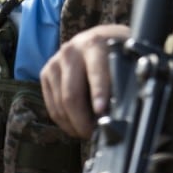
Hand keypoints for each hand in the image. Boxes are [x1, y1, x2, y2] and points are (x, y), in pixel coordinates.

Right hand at [41, 23, 129, 138]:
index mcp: (95, 44)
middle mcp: (71, 51)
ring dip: (73, 124)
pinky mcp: (46, 72)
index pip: (95, 72)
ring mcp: (56, 61)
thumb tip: (124, 111)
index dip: (98, 93)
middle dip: (83, 120)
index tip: (101, 111)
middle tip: (94, 134)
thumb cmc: (117, 53)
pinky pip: (51, 105)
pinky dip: (63, 120)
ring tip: (87, 132)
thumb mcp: (125, 60)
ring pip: (59, 103)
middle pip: (71, 94)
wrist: (99, 38)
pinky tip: (75, 125)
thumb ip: (124, 80)